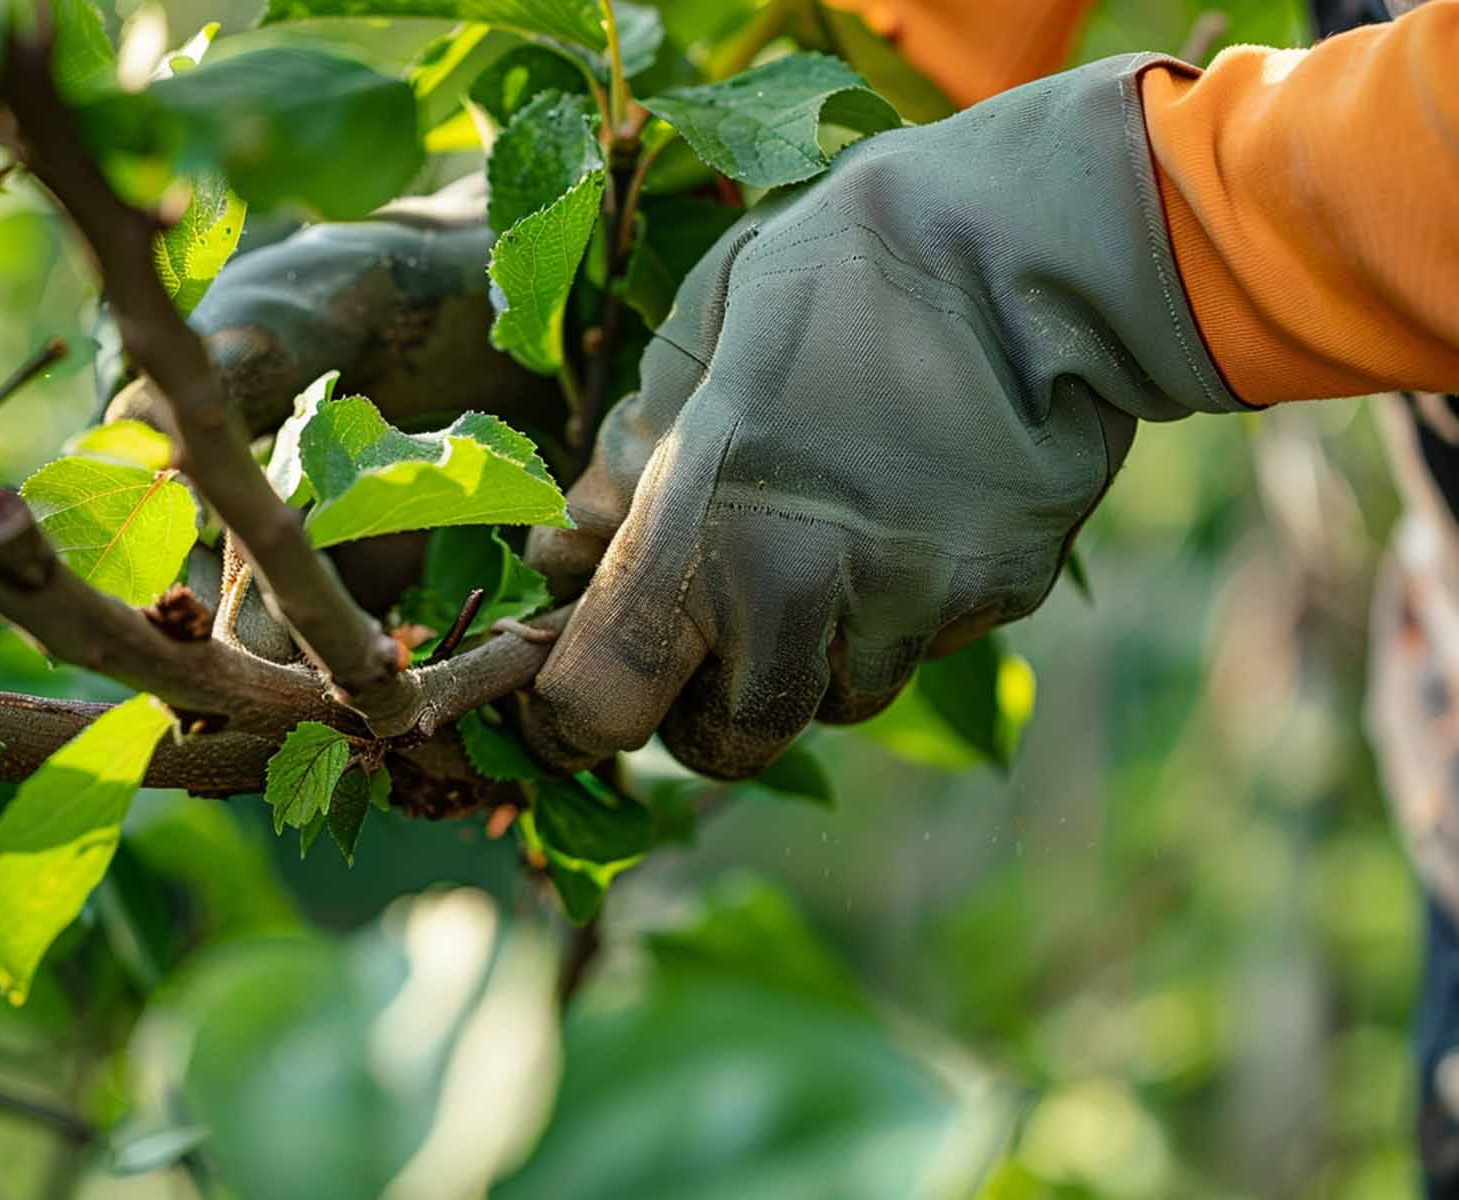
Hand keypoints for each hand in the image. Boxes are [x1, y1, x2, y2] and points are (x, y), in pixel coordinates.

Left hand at [523, 55, 1244, 778]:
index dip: (569, 724)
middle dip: (702, 713)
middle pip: (726, 744)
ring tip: (827, 543)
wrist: (1030, 242)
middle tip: (705, 644)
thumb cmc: (833, 268)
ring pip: (835, 699)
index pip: (600, 701)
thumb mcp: (696, 340)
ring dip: (809, 658)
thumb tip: (568, 556)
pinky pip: (924, 644)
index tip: (566, 714)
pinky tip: (912, 514)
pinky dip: (897, 611)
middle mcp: (801, 592)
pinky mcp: (997, 597)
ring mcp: (910, 606)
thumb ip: (625, 467)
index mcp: (702, 525)